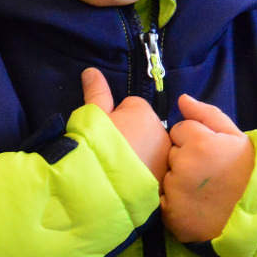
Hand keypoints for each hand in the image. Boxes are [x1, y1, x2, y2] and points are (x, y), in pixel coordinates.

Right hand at [83, 67, 169, 182]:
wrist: (101, 185)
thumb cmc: (94, 144)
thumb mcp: (91, 115)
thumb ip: (96, 92)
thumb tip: (92, 70)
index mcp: (142, 111)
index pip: (131, 107)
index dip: (117, 119)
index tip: (106, 133)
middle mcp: (161, 130)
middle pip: (146, 127)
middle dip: (134, 136)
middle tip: (113, 151)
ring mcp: (165, 156)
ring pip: (154, 148)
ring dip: (142, 154)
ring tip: (121, 168)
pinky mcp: (165, 179)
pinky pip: (156, 169)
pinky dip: (146, 173)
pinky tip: (131, 181)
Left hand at [161, 95, 253, 242]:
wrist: (253, 217)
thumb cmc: (245, 173)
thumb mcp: (236, 138)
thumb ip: (207, 114)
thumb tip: (182, 99)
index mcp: (200, 142)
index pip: (179, 129)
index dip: (193, 140)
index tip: (208, 153)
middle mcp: (183, 164)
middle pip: (170, 151)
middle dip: (184, 158)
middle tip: (206, 173)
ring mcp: (175, 190)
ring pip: (164, 173)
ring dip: (176, 179)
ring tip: (199, 189)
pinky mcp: (170, 212)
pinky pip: (161, 198)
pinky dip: (172, 201)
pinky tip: (191, 205)